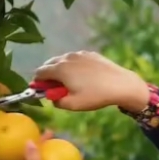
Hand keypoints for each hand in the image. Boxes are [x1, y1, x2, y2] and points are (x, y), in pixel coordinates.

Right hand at [34, 50, 150, 112]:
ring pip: (63, 60)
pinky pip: (76, 59)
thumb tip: (52, 98)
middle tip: (54, 88)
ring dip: (61, 70)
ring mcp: (79, 54)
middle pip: (49, 64)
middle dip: (48, 75)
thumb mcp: (73, 105)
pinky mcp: (91, 54)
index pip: (40, 72)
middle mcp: (67, 57)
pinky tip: (83, 77)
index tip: (41, 90)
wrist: (121, 85)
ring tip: (70, 84)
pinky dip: (73, 66)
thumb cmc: (95, 96)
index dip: (38, 82)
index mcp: (60, 69)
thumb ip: (57, 102)